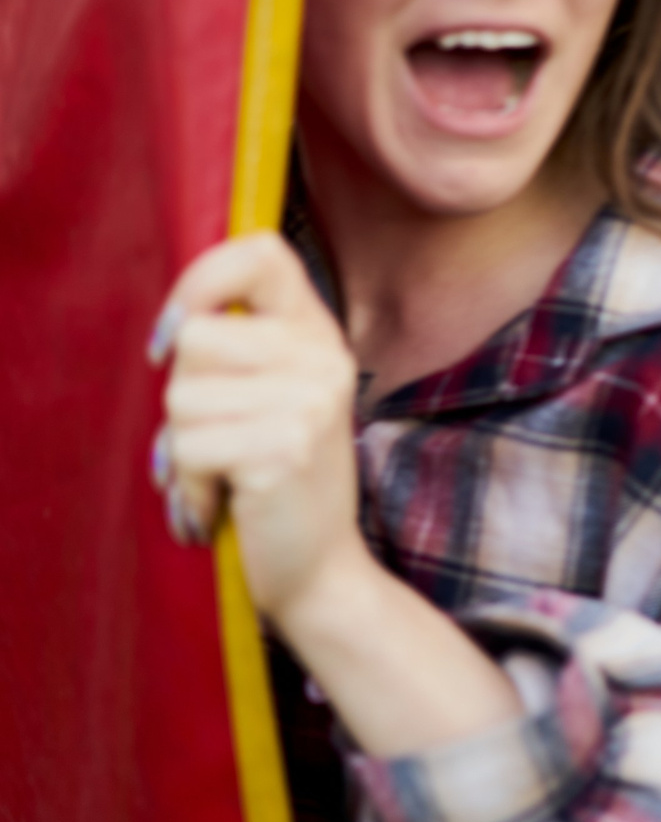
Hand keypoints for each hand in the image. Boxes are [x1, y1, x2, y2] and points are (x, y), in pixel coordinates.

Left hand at [151, 234, 369, 635]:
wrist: (320, 568)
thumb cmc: (277, 481)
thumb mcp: (273, 396)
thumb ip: (240, 349)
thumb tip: (176, 329)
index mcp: (318, 334)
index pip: (260, 253)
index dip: (202, 281)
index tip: (177, 336)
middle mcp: (324, 357)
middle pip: (197, 338)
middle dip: (182, 397)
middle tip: (217, 438)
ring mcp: (310, 401)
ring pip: (182, 398)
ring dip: (181, 449)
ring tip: (222, 474)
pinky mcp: (285, 449)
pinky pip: (189, 448)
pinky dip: (190, 486)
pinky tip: (222, 501)